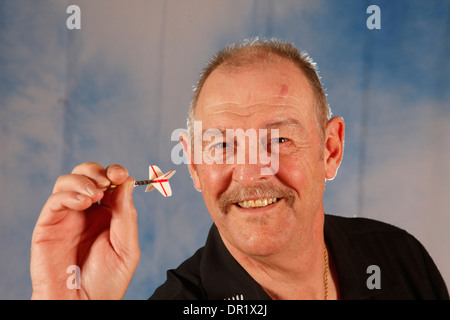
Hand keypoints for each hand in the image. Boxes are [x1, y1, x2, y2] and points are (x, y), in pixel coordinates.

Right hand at [30, 162, 139, 298]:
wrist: (83, 306)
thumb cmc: (107, 282)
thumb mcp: (127, 248)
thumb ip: (126, 215)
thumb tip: (128, 182)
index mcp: (109, 214)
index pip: (110, 182)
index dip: (115, 172)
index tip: (122, 175)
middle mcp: (87, 212)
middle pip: (87, 175)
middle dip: (97, 171)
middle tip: (108, 180)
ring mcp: (67, 217)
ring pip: (67, 181)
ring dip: (83, 180)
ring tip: (95, 194)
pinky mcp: (48, 225)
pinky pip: (55, 200)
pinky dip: (69, 194)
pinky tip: (83, 203)